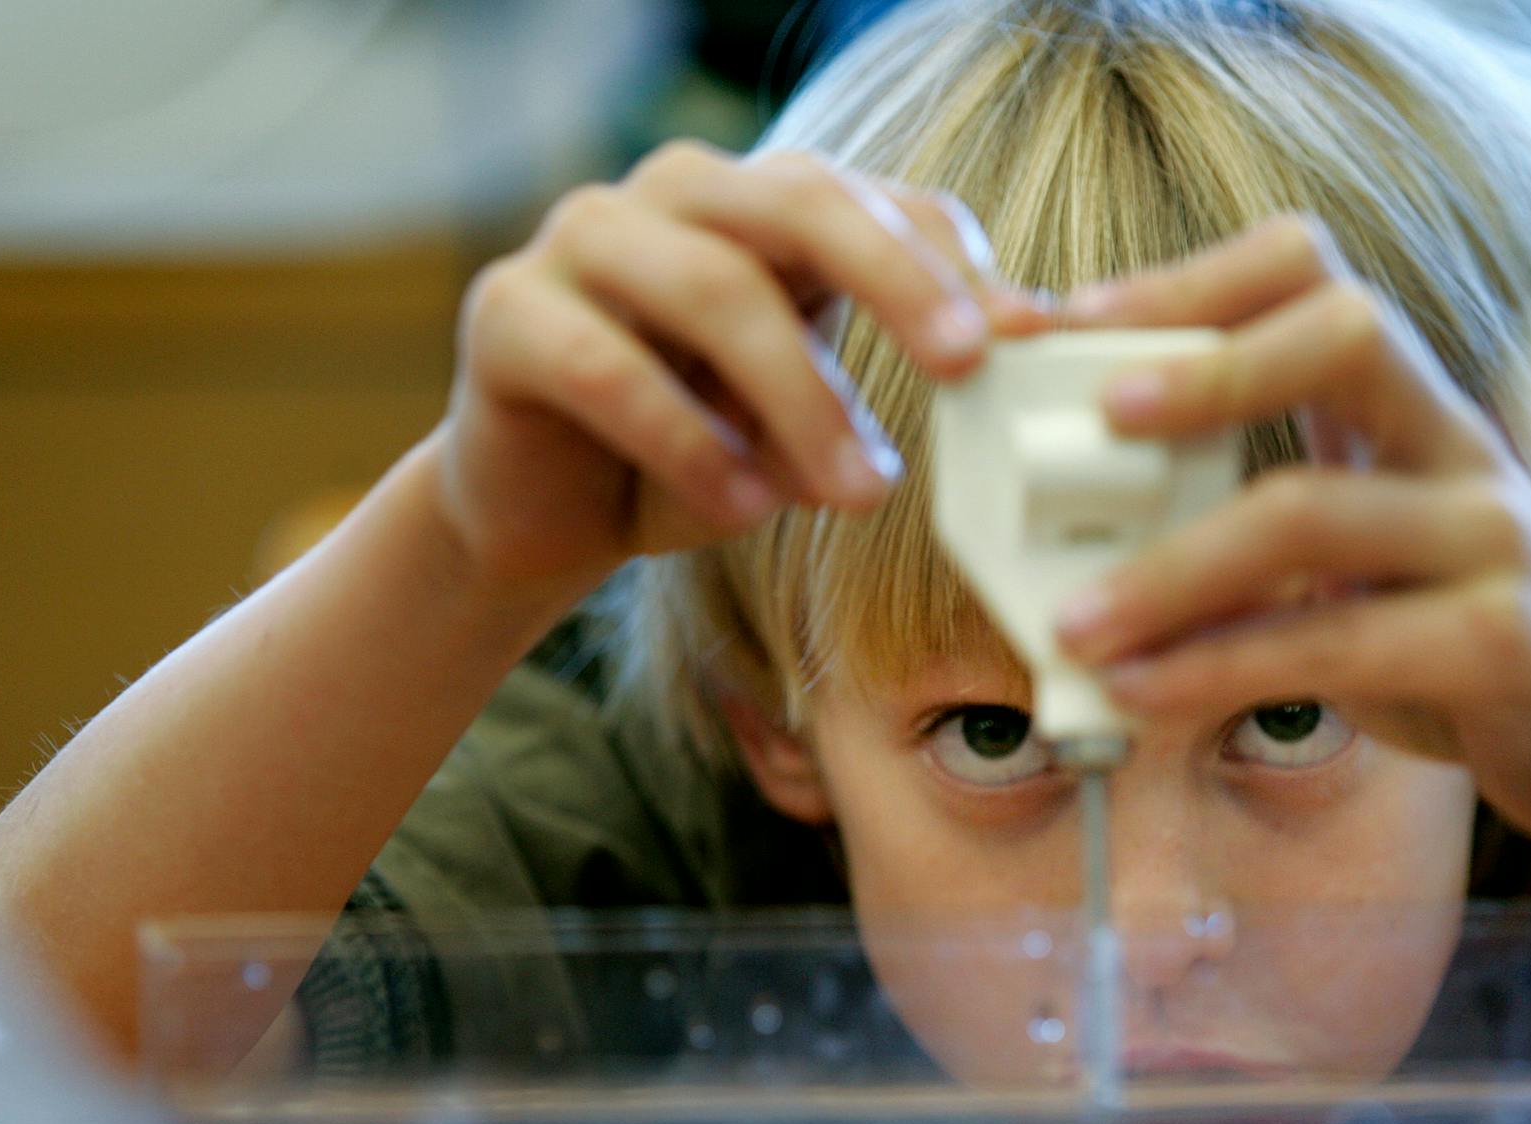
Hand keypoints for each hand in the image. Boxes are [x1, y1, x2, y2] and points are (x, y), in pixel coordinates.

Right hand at [435, 140, 1047, 592]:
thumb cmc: (689, 459)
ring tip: (860, 492)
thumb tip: (990, 372)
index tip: (1025, 335)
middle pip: (798, 201)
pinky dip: (690, 443)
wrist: (541, 520)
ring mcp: (579, 242)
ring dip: (800, 397)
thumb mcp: (799, 428)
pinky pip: (611, 369)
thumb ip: (872, 397)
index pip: (867, 197)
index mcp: (754, 205)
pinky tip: (745, 507)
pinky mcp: (505, 315)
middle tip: (965, 366)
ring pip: (712, 288)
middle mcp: (669, 197)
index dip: (948, 258)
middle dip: (896, 282)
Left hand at [1051, 215, 1530, 849]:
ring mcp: (1494, 539)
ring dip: (1170, 571)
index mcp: (1408, 406)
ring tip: (1074, 625)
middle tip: (1097, 419)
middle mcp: (1457, 446)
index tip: (1073, 319)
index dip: (1194, 279)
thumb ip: (1254, 513)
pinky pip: (1340, 643)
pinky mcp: (1507, 645)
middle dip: (1208, 367)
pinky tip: (1144, 692)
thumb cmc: (1461, 623)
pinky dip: (1221, 668)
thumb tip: (1077, 516)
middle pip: (1346, 336)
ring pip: (1313, 513)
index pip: (1315, 275)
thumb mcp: (1362, 546)